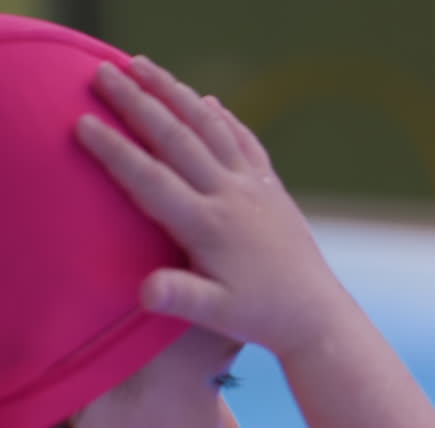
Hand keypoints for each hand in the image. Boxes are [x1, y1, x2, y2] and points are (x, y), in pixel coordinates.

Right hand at [76, 57, 345, 356]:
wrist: (316, 314)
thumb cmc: (260, 317)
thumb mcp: (217, 314)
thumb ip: (180, 298)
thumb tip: (144, 291)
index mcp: (209, 226)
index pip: (151, 180)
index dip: (115, 151)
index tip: (82, 122)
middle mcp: (232, 197)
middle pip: (177, 139)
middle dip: (138, 103)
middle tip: (103, 72)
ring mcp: (255, 188)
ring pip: (212, 129)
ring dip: (176, 94)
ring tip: (144, 66)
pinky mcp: (272, 190)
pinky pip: (246, 143)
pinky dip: (225, 118)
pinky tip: (208, 101)